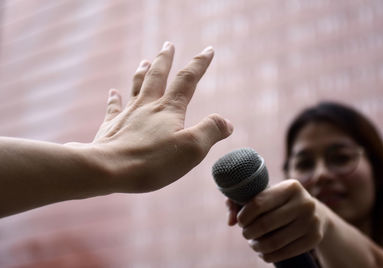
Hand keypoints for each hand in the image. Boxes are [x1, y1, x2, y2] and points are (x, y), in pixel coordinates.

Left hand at [87, 42, 232, 192]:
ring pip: (136, 86)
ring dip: (142, 72)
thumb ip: (211, 131)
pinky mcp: (111, 127)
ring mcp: (127, 114)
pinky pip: (113, 107)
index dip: (199, 63)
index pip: (187, 80)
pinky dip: (114, 98)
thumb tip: (227, 122)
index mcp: (169, 109)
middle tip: (168, 44)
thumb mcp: (192, 149)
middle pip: (157, 76)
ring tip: (145, 60)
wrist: (108, 168)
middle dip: (165, 59)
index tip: (208, 50)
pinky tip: (113, 92)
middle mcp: (147, 106)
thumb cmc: (151, 161)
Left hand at [226, 179, 327, 262]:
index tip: (241, 221)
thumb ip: (239, 202)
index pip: (258, 203)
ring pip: (274, 241)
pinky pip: (285, 253)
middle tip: (246, 233)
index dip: (244, 216)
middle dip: (249, 232)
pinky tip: (263, 252)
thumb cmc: (279, 202)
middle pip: (265, 224)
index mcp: (290, 187)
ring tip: (253, 243)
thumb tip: (230, 221)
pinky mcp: (315, 238)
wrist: (313, 212)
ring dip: (257, 246)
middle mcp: (305, 202)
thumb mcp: (264, 195)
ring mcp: (312, 221)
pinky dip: (269, 255)